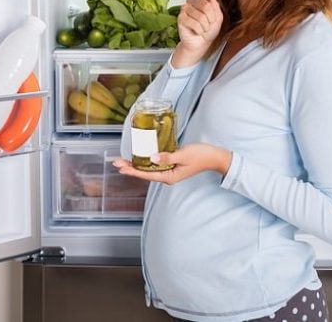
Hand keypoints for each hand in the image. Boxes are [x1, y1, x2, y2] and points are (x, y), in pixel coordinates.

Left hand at [113, 143, 232, 184]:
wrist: (215, 157)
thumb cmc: (201, 156)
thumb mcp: (183, 155)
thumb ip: (167, 157)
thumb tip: (152, 158)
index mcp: (170, 177)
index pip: (146, 174)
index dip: (132, 170)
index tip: (121, 167)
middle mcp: (168, 176)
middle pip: (145, 173)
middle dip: (130, 167)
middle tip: (116, 162)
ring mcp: (170, 172)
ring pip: (149, 169)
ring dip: (137, 164)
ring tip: (124, 161)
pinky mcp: (172, 166)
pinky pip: (156, 165)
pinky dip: (146, 161)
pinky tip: (140, 157)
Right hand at [171, 0, 223, 67]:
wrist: (201, 43)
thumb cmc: (209, 30)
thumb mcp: (218, 17)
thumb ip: (215, 5)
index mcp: (201, 0)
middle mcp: (192, 2)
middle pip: (205, 4)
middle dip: (211, 17)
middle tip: (209, 23)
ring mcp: (185, 10)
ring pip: (200, 15)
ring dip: (205, 26)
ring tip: (203, 28)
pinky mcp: (181, 19)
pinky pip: (194, 23)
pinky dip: (199, 30)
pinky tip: (197, 31)